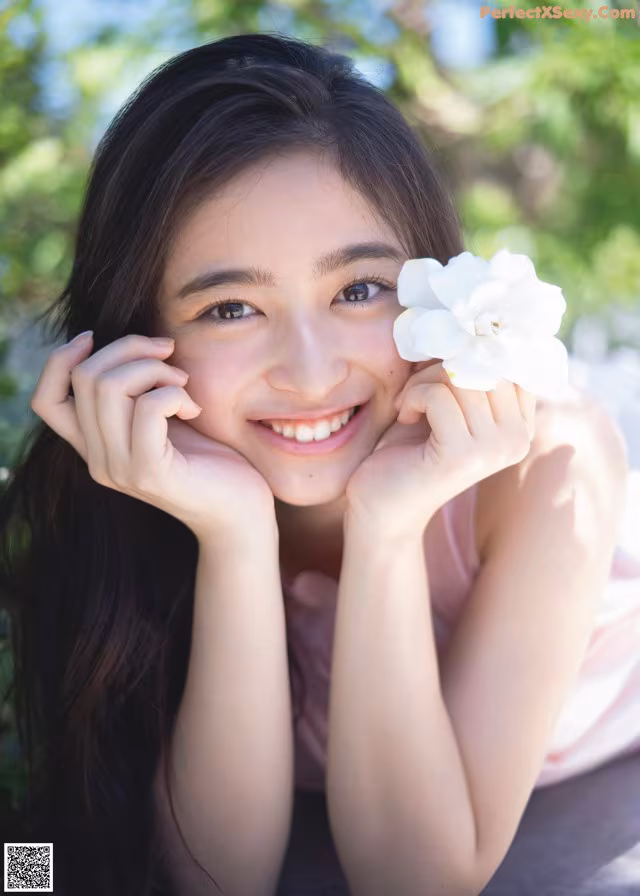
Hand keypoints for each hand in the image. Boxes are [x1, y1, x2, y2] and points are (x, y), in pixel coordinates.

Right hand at [30, 332, 275, 541]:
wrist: (240, 511)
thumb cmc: (209, 458)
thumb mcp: (162, 419)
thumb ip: (135, 393)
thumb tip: (130, 345)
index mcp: (95, 448)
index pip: (46, 400)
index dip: (62, 360)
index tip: (97, 338)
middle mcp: (98, 461)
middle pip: (85, 378)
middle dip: (129, 349)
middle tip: (168, 357)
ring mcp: (121, 469)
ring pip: (110, 386)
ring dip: (154, 369)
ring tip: (183, 385)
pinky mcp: (151, 472)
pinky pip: (149, 407)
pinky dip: (174, 392)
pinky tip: (193, 408)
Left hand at [344, 360, 536, 540]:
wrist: (380, 505)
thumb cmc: (408, 448)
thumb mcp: (444, 399)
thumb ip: (464, 368)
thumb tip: (469, 319)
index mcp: (521, 423)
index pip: (511, 358)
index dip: (470, 350)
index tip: (439, 367)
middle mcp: (517, 438)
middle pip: (486, 362)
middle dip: (442, 365)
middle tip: (416, 390)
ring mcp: (494, 449)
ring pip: (461, 375)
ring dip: (423, 381)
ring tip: (409, 405)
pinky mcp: (463, 456)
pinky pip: (440, 395)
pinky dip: (414, 396)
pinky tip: (406, 417)